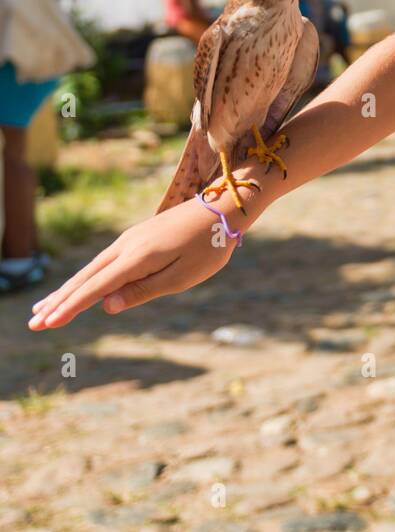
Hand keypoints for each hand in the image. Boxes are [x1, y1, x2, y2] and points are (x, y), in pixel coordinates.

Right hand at [26, 194, 251, 330]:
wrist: (222, 207)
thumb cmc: (207, 246)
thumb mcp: (182, 276)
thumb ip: (143, 291)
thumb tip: (106, 306)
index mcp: (138, 258)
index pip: (96, 288)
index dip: (71, 308)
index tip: (47, 324)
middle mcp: (126, 246)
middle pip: (86, 278)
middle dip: (59, 302)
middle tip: (34, 323)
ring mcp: (129, 240)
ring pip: (91, 269)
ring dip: (67, 290)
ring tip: (44, 309)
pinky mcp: (135, 238)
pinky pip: (103, 262)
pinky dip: (84, 277)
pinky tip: (77, 287)